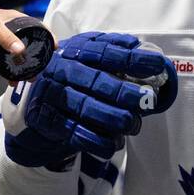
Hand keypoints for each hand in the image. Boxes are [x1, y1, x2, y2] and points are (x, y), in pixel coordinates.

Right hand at [3, 31, 177, 167]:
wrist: (36, 99)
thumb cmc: (75, 75)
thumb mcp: (90, 56)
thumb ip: (116, 51)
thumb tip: (147, 50)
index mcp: (76, 50)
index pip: (106, 52)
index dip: (132, 58)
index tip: (157, 65)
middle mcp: (61, 69)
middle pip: (95, 81)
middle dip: (124, 92)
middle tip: (147, 102)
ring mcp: (52, 95)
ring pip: (86, 107)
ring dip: (114, 119)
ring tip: (134, 125)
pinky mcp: (47, 119)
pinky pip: (74, 132)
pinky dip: (97, 141)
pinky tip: (114, 144)